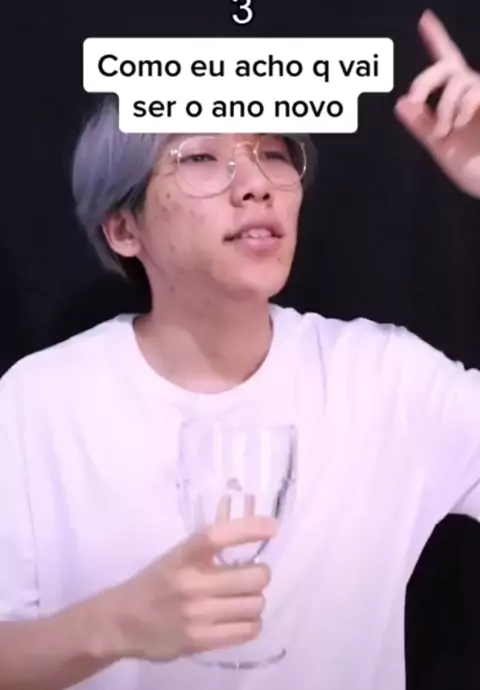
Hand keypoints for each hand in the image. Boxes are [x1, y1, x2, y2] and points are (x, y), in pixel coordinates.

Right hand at [104, 517, 277, 662]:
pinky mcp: (200, 641)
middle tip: (254, 574)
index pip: (219, 536)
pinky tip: (240, 617)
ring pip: (255, 605)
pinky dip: (251, 622)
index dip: (250, 529)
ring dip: (256, 599)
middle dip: (261, 574)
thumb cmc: (155, 582)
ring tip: (244, 598)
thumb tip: (251, 529)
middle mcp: (191, 584)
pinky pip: (246, 630)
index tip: (273, 526)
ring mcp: (196, 615)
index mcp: (183, 556)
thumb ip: (208, 548)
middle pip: (253, 577)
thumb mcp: (175, 557)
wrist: (122, 622)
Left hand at [395, 9, 479, 197]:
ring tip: (444, 132)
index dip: (437, 39)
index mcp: (456, 101)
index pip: (446, 65)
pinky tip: (459, 124)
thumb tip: (400, 102)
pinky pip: (475, 90)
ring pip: (459, 81)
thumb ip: (421, 126)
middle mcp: (472, 93)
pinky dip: (462, 106)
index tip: (424, 18)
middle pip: (446, 67)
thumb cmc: (473, 167)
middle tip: (414, 101)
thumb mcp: (440, 147)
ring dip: (445, 106)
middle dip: (425, 80)